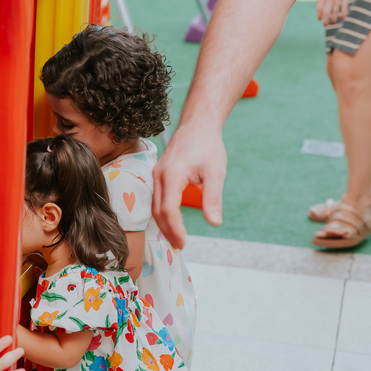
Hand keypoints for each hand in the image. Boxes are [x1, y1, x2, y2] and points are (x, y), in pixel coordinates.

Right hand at [152, 123, 227, 249]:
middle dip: (168, 231)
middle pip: (158, 211)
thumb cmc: (207, 145)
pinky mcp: (158, 175)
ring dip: (164, 225)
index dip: (175, 229)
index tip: (185, 242)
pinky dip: (162, 214)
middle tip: (180, 246)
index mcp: (172, 175)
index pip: (169, 209)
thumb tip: (215, 222)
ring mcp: (156, 174)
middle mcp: (159, 175)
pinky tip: (172, 222)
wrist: (197, 125)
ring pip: (154, 206)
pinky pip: (156, 199)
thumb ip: (212, 198)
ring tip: (176, 239)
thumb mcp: (216, 172)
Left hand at [316, 0, 352, 24]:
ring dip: (334, 19)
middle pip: (326, 12)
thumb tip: (318, 5)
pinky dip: (343, 13)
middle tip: (325, 25)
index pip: (319, 8)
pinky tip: (342, 18)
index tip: (320, 19)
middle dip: (325, 20)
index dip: (319, 15)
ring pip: (335, 11)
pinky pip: (344, 6)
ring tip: (333, 23)